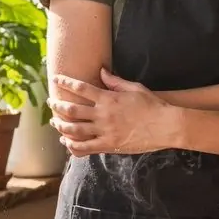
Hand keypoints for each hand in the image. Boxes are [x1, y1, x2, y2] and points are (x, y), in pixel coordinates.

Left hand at [50, 68, 174, 154]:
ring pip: (74, 129)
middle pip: (72, 109)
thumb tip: (102, 71)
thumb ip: (115, 81)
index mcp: (108, 98)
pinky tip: (66, 141)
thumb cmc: (153, 106)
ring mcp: (105, 131)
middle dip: (58, 105)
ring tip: (54, 122)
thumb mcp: (135, 88)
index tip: (56, 79)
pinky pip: (85, 147)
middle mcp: (103, 114)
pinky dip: (72, 145)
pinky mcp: (109, 145)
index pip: (81, 88)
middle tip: (51, 102)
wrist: (166, 126)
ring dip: (61, 125)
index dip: (66, 82)